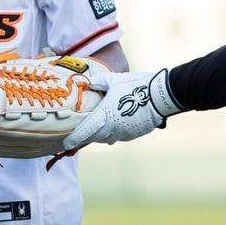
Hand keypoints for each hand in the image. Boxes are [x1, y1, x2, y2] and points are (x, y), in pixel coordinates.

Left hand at [57, 68, 179, 153]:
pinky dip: (116, 132)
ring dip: (102, 134)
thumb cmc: (135, 86)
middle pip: (94, 137)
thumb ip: (98, 82)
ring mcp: (124, 133)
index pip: (84, 132)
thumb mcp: (113, 80)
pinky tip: (117, 125)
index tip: (66, 144)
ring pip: (108, 138)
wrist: (160, 96)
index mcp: (103, 116)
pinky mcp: (135, 134)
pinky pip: (121, 136)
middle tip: (82, 133)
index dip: (73, 139)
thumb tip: (88, 83)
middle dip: (87, 135)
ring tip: (100, 127)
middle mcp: (112, 129)